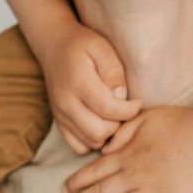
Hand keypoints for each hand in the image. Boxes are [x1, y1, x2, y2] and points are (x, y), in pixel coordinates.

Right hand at [37, 20, 141, 151]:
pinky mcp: (59, 123)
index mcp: (78, 83)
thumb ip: (114, 72)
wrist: (55, 47)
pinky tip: (101, 124)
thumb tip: (121, 97)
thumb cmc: (83, 45)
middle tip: (125, 110)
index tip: (138, 102)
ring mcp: (60, 115)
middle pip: (99, 132)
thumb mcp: (102, 48)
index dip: (130, 111)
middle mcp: (66, 103)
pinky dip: (93, 141)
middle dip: (119, 125)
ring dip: (108, 134)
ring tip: (114, 116)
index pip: (108, 110)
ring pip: (90, 143)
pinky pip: (78, 147)